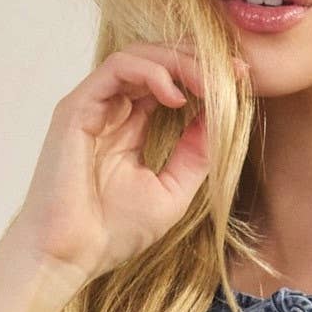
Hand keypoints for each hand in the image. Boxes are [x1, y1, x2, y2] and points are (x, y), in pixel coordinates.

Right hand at [2, 41, 244, 286]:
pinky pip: (117, 68)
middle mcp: (110, 110)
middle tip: (234, 73)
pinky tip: (176, 95)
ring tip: (209, 83)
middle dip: (198, 61)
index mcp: (129, 127)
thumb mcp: (172, 190)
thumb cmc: (111, 233)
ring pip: (139, 56)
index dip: (205, 76)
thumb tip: (222, 118)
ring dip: (180, 62)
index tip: (241, 82)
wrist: (70, 256)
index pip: (169, 83)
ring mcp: (92, 106)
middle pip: (157, 61)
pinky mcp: (76, 107)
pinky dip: (151, 72)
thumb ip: (195, 154)